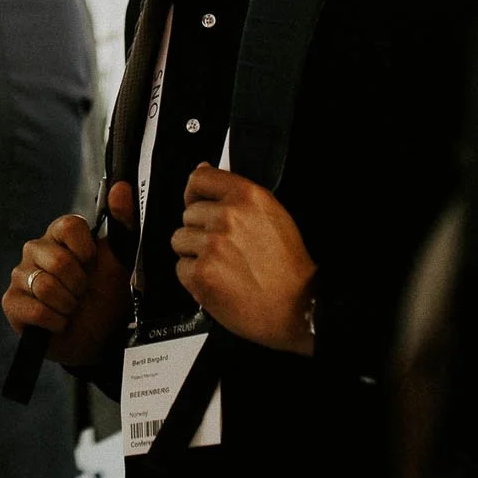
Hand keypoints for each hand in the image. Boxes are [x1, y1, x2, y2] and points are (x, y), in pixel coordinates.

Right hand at [1, 180, 135, 365]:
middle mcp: (35, 250)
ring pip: (47, 287)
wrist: (99, 337)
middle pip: (59, 261)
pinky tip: (59, 323)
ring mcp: (20, 276)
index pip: (67, 225)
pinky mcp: (11, 303)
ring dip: (69, 305)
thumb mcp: (122, 260)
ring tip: (71, 309)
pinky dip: (56, 322)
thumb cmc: (107, 294)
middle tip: (83, 293)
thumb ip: (124, 221)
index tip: (93, 265)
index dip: (85, 250)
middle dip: (80, 285)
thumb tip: (121, 187)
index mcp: (59, 235)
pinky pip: (36, 310)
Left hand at [170, 163, 315, 354]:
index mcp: (247, 197)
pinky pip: (180, 267)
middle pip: (188, 214)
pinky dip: (194, 277)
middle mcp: (228, 217)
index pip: (199, 178)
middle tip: (225, 248)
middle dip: (200, 230)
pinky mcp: (201, 272)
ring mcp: (212, 245)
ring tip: (223, 265)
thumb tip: (204, 168)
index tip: (197, 202)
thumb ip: (235, 193)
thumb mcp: (272, 215)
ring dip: (195, 253)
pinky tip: (219, 280)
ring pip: (180, 240)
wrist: (297, 309)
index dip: (194, 192)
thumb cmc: (288, 268)